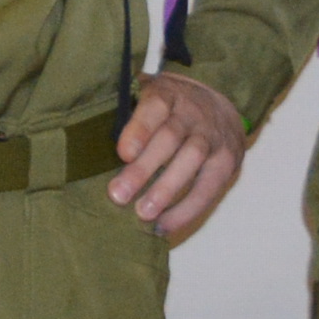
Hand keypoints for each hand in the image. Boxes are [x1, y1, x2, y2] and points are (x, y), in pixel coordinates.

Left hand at [110, 71, 247, 237]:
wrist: (219, 106)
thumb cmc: (168, 109)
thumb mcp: (146, 99)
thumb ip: (124, 117)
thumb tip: (89, 148)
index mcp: (167, 94)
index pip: (155, 106)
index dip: (140, 129)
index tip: (123, 152)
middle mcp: (193, 112)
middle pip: (170, 137)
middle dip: (144, 168)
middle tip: (118, 195)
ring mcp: (213, 135)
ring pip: (192, 159)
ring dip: (166, 190)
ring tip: (143, 214)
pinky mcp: (228, 159)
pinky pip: (210, 186)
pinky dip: (187, 209)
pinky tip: (165, 225)